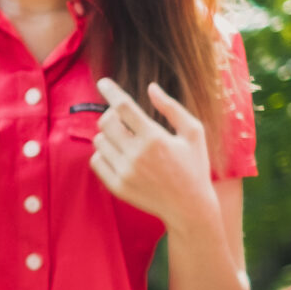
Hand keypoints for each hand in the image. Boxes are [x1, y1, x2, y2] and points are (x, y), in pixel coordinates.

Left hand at [90, 80, 215, 228]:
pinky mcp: (117, 186)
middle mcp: (136, 155)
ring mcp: (124, 172)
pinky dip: (104, 154)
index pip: (124, 106)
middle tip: (122, 118)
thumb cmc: (194, 166)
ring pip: (99, 141)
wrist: (189, 206)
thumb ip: (171, 108)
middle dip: (112, 115)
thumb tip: (150, 87)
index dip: (111, 91)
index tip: (103, 82)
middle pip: (105, 122)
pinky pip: (96, 161)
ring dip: (109, 136)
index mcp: (155, 138)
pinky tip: (120, 155)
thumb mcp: (193, 132)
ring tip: (126, 141)